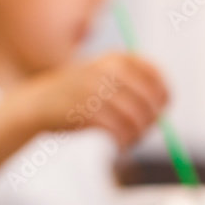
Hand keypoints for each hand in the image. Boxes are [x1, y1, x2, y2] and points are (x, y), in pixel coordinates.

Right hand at [25, 52, 168, 147]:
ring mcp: (96, 90)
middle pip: (149, 101)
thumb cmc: (80, 94)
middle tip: (143, 132)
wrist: (39, 103)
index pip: (155, 77)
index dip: (163, 97)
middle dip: (152, 121)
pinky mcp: (86, 112)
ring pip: (135, 119)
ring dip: (137, 135)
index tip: (160, 111)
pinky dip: (123, 143)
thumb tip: (165, 110)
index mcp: (116, 59)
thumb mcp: (105, 76)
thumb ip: (135, 87)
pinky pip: (118, 132)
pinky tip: (119, 146)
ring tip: (130, 141)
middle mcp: (108, 71)